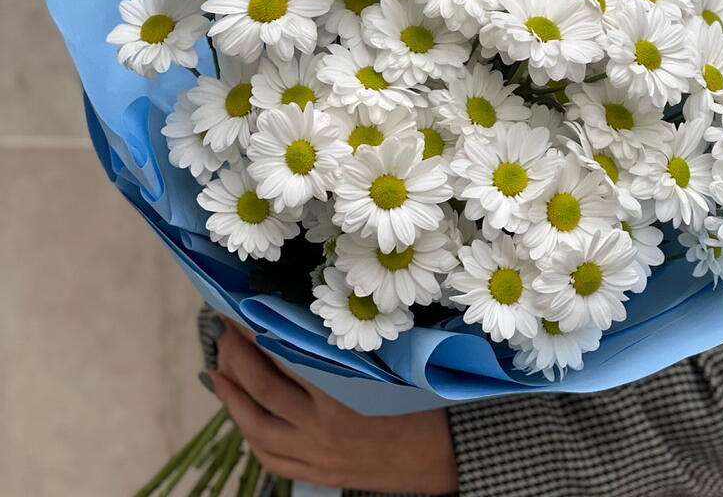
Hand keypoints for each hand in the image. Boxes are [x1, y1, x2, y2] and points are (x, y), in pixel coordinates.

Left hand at [205, 318, 457, 493]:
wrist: (446, 453)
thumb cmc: (425, 400)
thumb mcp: (392, 364)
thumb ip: (349, 347)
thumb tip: (310, 314)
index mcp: (342, 396)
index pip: (284, 356)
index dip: (256, 332)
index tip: (239, 309)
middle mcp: (322, 429)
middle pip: (262, 389)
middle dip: (236, 357)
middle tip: (224, 332)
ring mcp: (317, 456)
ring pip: (257, 427)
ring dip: (231, 397)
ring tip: (217, 371)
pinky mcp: (319, 473)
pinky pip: (270, 456)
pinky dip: (249, 433)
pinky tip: (241, 415)